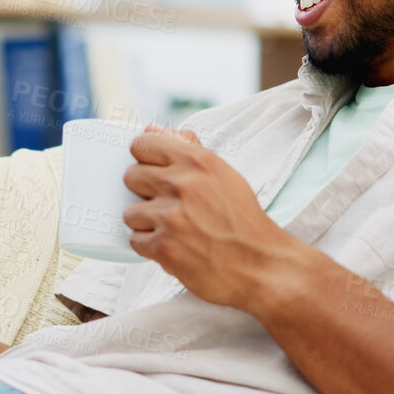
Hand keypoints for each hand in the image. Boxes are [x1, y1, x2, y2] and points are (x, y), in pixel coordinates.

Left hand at [121, 123, 299, 306]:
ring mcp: (171, 216)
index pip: (143, 144)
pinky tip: (173, 248)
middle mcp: (183, 184)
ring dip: (146, 224)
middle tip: (166, 206)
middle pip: (131, 176)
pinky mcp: (164, 247)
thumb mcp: (224, 175)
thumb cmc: (243, 221)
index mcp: (199, 161)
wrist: (263, 266)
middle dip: (143, 193)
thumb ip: (187, 149)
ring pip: (130, 212)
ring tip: (172, 231)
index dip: (144, 159)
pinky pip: (135, 240)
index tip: (152, 171)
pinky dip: (151, 248)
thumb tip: (150, 127)